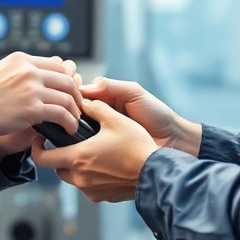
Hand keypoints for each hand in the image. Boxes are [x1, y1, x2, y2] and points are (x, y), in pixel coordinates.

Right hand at [0, 53, 83, 143]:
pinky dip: (69, 122)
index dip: (67, 79)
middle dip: (75, 95)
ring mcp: (31, 89)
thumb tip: (34, 77)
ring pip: (67, 97)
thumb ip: (17, 73)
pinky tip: (68, 129)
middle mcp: (28, 71)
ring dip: (74, 111)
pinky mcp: (31, 109)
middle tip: (77, 108)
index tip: (69, 92)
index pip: (56, 64)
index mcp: (20, 60)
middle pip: (66, 79)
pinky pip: (61, 114)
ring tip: (73, 121)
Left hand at [31, 99, 157, 202]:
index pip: (42, 158)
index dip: (35, 149)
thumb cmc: (136, 146)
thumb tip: (85, 103)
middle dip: (61, 156)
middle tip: (71, 144)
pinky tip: (107, 165)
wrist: (156, 173)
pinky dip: (92, 177)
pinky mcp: (103, 197)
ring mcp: (91, 190)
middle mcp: (80, 177)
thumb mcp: (116, 119)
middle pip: (58, 168)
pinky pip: (90, 186)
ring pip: (74, 178)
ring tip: (92, 153)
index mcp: (77, 158)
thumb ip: (96, 108)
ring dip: (77, 167)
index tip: (38, 141)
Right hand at [80, 77, 201, 156]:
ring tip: (71, 130)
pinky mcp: (106, 152)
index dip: (74, 97)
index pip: (84, 96)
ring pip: (81, 131)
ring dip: (76, 130)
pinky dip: (85, 145)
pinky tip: (80, 145)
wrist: (173, 140)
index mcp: (109, 100)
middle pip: (78, 114)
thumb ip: (111, 86)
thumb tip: (85, 87)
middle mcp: (104, 117)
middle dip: (72, 114)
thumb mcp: (134, 93)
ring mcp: (104, 135)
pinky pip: (90, 148)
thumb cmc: (157, 114)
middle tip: (68, 116)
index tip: (66, 99)